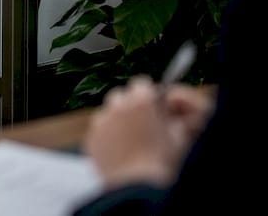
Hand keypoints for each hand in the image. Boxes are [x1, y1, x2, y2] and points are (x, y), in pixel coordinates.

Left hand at [83, 76, 209, 188]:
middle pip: (121, 95)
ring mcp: (101, 120)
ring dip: (116, 119)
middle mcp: (118, 105)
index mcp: (142, 100)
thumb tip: (170, 113)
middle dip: (129, 104)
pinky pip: (97, 129)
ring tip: (129, 140)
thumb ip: (173, 118)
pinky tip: (118, 150)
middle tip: (140, 123)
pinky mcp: (90, 136)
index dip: (148, 95)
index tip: (151, 106)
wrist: (137, 185)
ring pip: (107, 111)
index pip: (142, 83)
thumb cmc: (161, 163)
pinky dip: (105, 135)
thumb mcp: (177, 136)